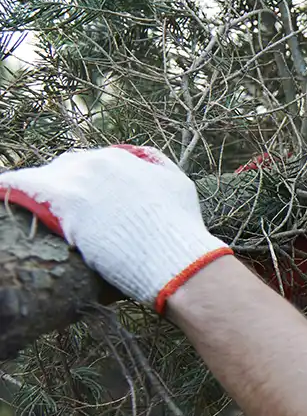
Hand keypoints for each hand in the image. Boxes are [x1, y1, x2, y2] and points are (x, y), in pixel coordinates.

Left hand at [0, 145, 231, 312]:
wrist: (176, 258)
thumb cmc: (181, 229)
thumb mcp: (178, 186)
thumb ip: (158, 166)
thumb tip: (143, 157)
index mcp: (122, 157)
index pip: (90, 164)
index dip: (85, 185)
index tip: (85, 203)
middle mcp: (98, 161)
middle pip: (65, 168)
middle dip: (63, 187)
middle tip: (63, 213)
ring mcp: (79, 179)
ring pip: (43, 178)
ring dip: (38, 193)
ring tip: (28, 207)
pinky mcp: (63, 200)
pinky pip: (20, 185)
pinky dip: (9, 189)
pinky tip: (1, 194)